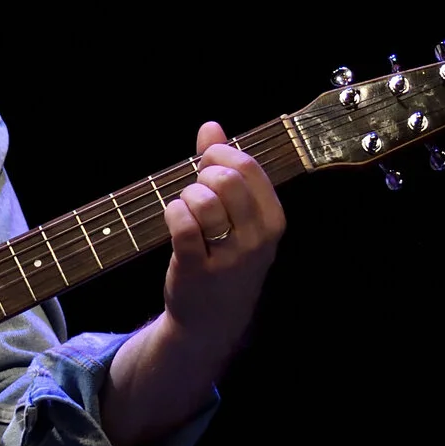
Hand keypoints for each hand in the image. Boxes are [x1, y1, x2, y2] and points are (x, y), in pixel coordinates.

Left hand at [156, 121, 286, 353]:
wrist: (212, 318)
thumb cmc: (224, 256)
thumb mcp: (236, 215)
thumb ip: (223, 167)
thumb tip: (211, 126)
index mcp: (272, 220)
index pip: (250, 168)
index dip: (220, 155)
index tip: (207, 165)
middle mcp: (257, 238)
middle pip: (226, 180)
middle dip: (201, 174)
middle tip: (196, 189)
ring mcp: (229, 256)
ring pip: (203, 201)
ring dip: (185, 196)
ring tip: (186, 209)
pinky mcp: (197, 269)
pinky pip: (182, 224)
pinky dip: (172, 213)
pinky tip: (174, 219)